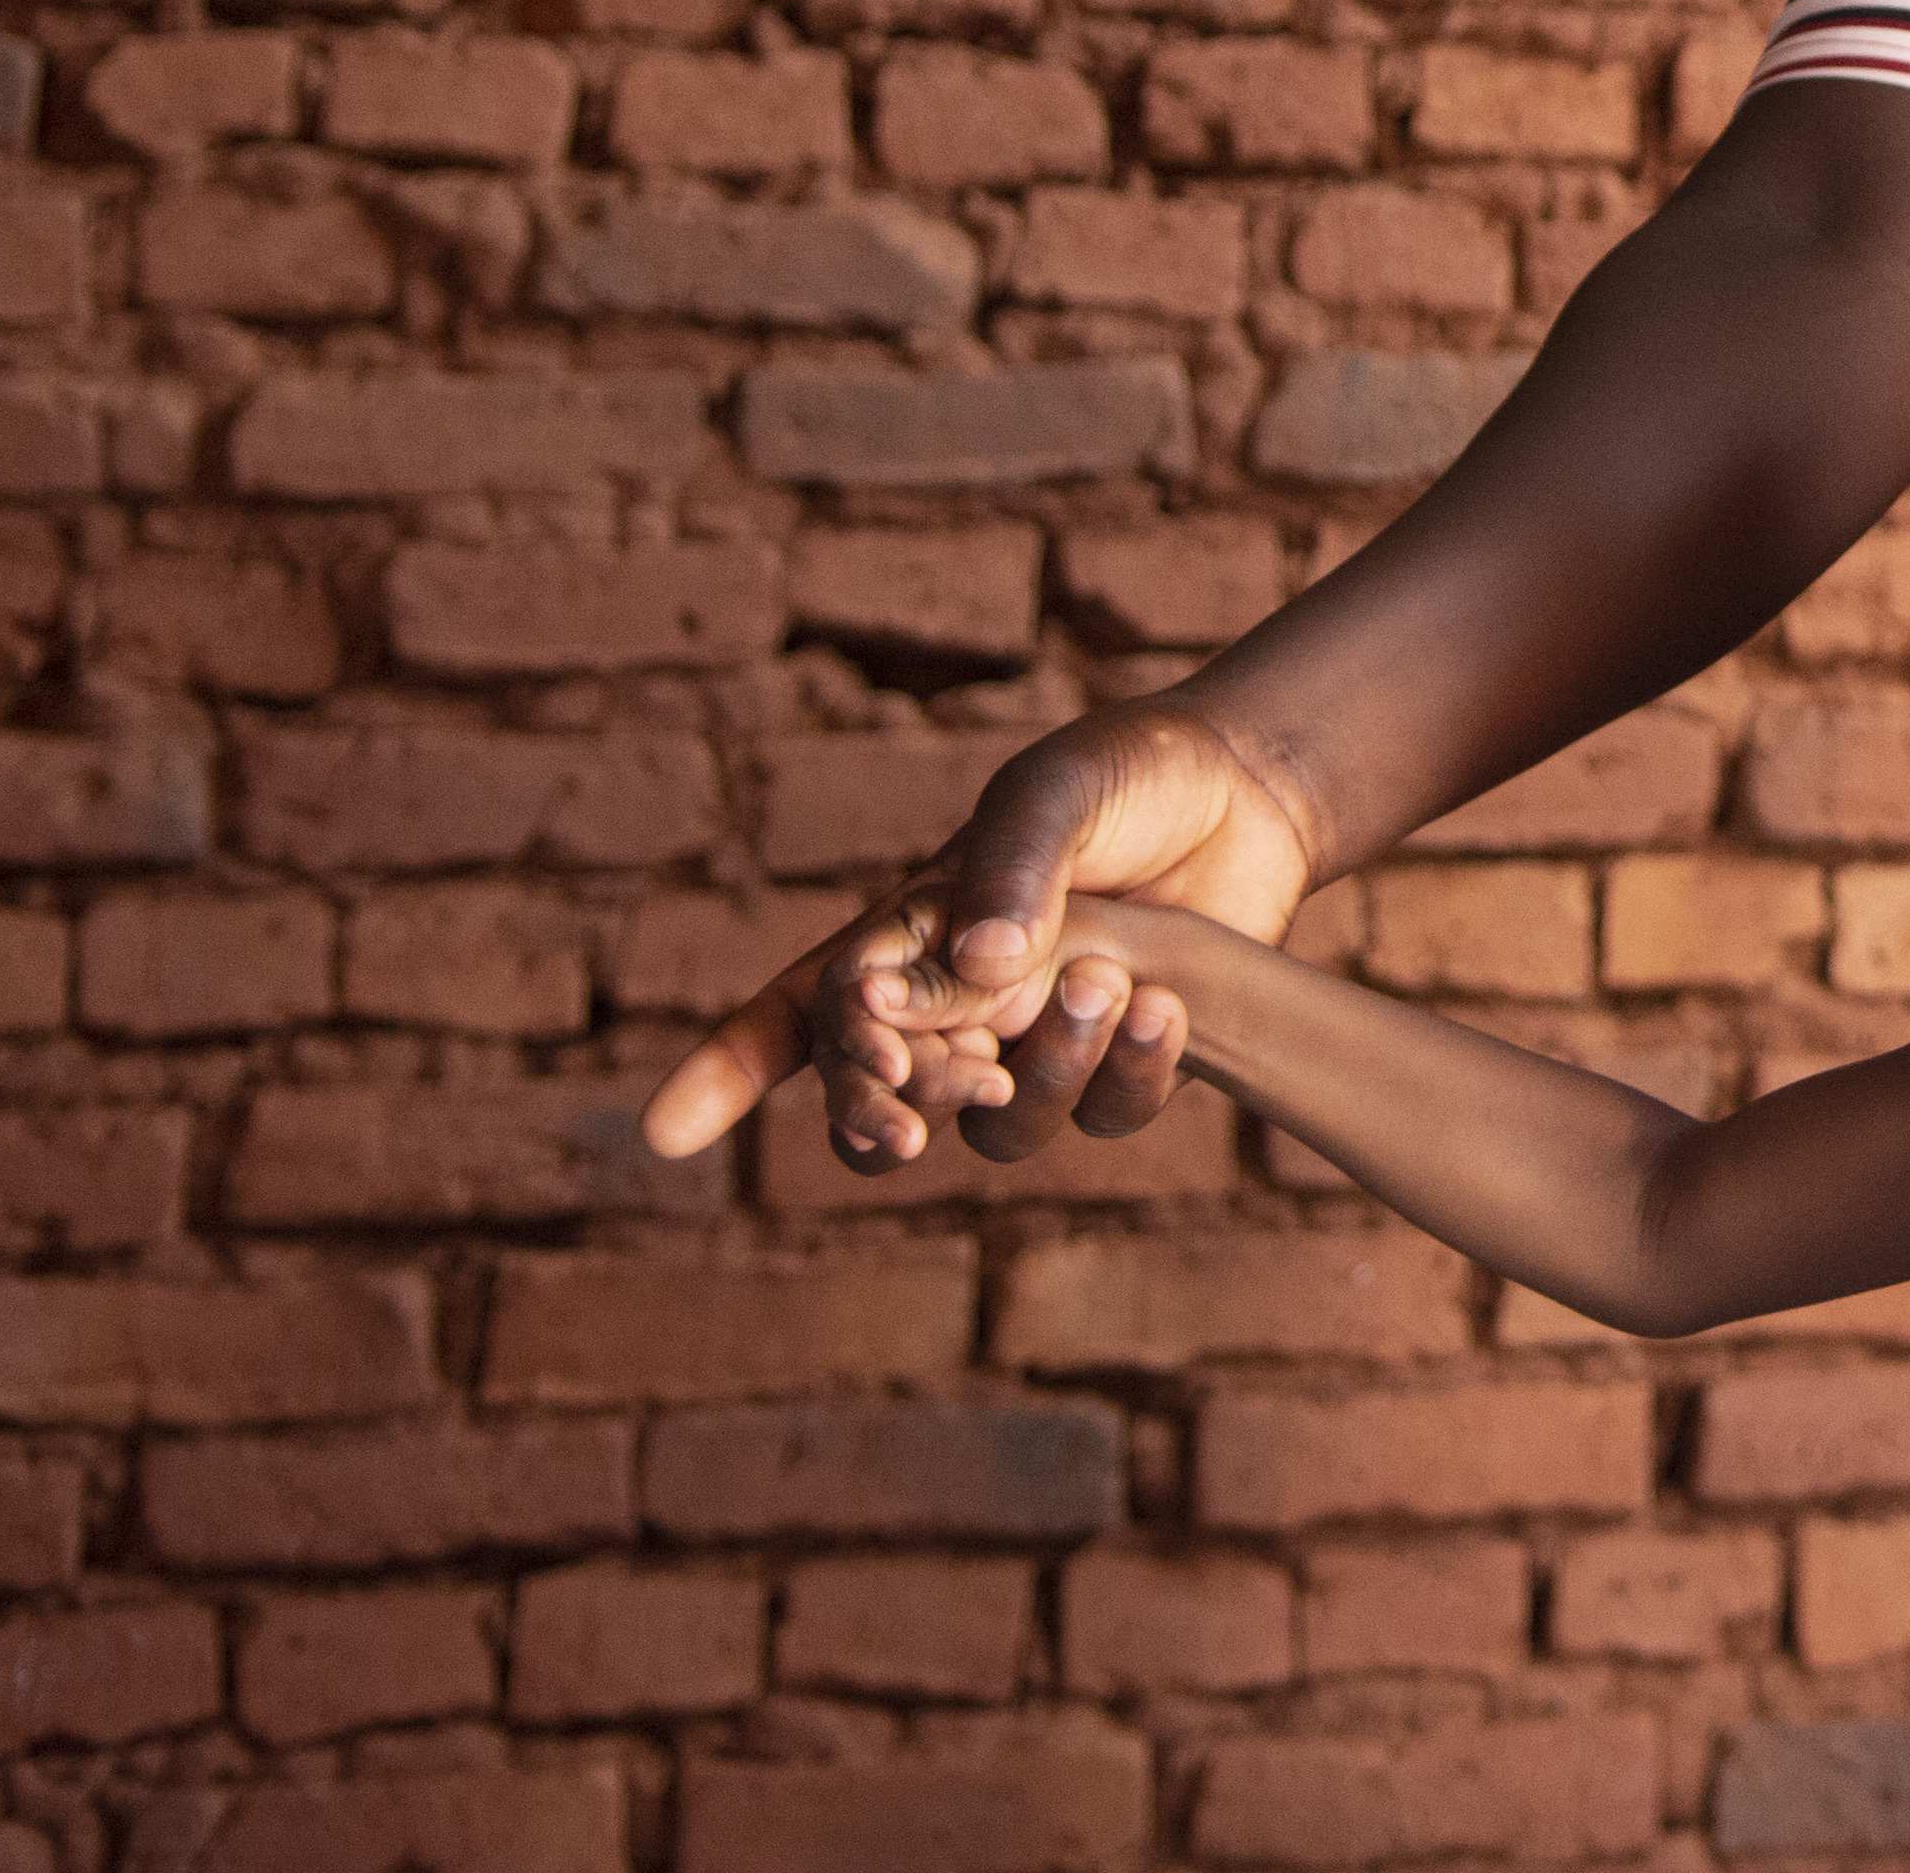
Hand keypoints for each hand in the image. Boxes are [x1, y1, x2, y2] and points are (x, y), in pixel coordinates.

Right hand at [636, 700, 1323, 1170]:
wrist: (1245, 788)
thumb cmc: (1122, 778)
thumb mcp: (1055, 793)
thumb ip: (1012, 870)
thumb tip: (981, 969)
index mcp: (905, 941)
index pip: (796, 1016)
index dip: (726, 1074)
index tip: (664, 1131)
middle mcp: (959, 1012)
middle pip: (879, 1103)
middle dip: (877, 1112)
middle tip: (908, 1107)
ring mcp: (1038, 1049)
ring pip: (1001, 1124)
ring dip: (1037, 1075)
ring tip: (1100, 983)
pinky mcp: (1123, 1067)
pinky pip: (1110, 1112)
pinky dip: (1130, 1070)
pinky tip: (1164, 1006)